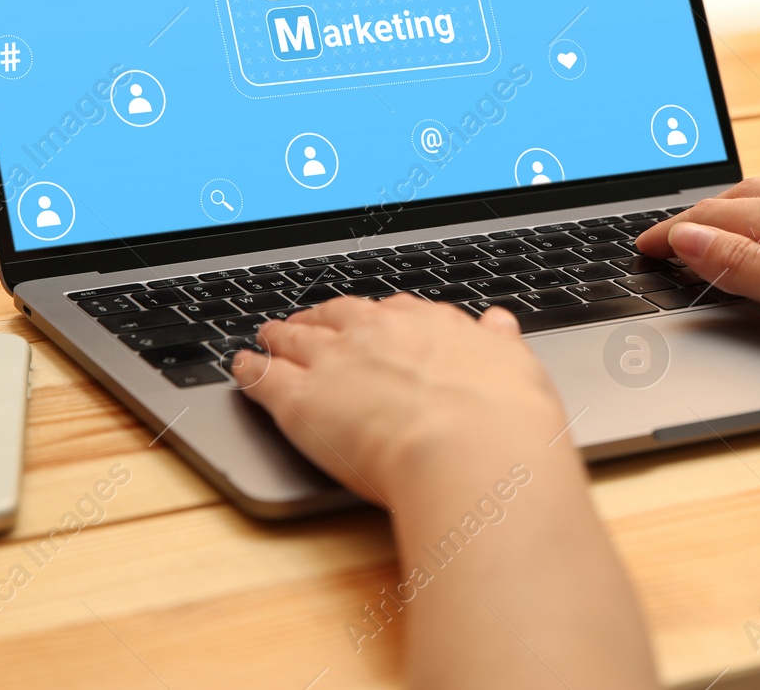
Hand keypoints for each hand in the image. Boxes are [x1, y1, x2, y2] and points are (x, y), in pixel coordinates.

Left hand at [233, 297, 660, 689]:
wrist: (470, 449)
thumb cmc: (503, 421)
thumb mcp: (517, 369)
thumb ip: (501, 345)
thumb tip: (499, 325)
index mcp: (430, 325)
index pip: (395, 311)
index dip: (378, 319)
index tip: (374, 323)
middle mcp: (377, 333)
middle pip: (338, 316)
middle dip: (322, 318)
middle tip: (310, 322)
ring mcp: (334, 362)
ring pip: (295, 338)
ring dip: (279, 335)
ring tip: (268, 336)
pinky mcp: (300, 400)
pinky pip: (264, 377)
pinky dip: (249, 370)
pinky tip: (242, 368)